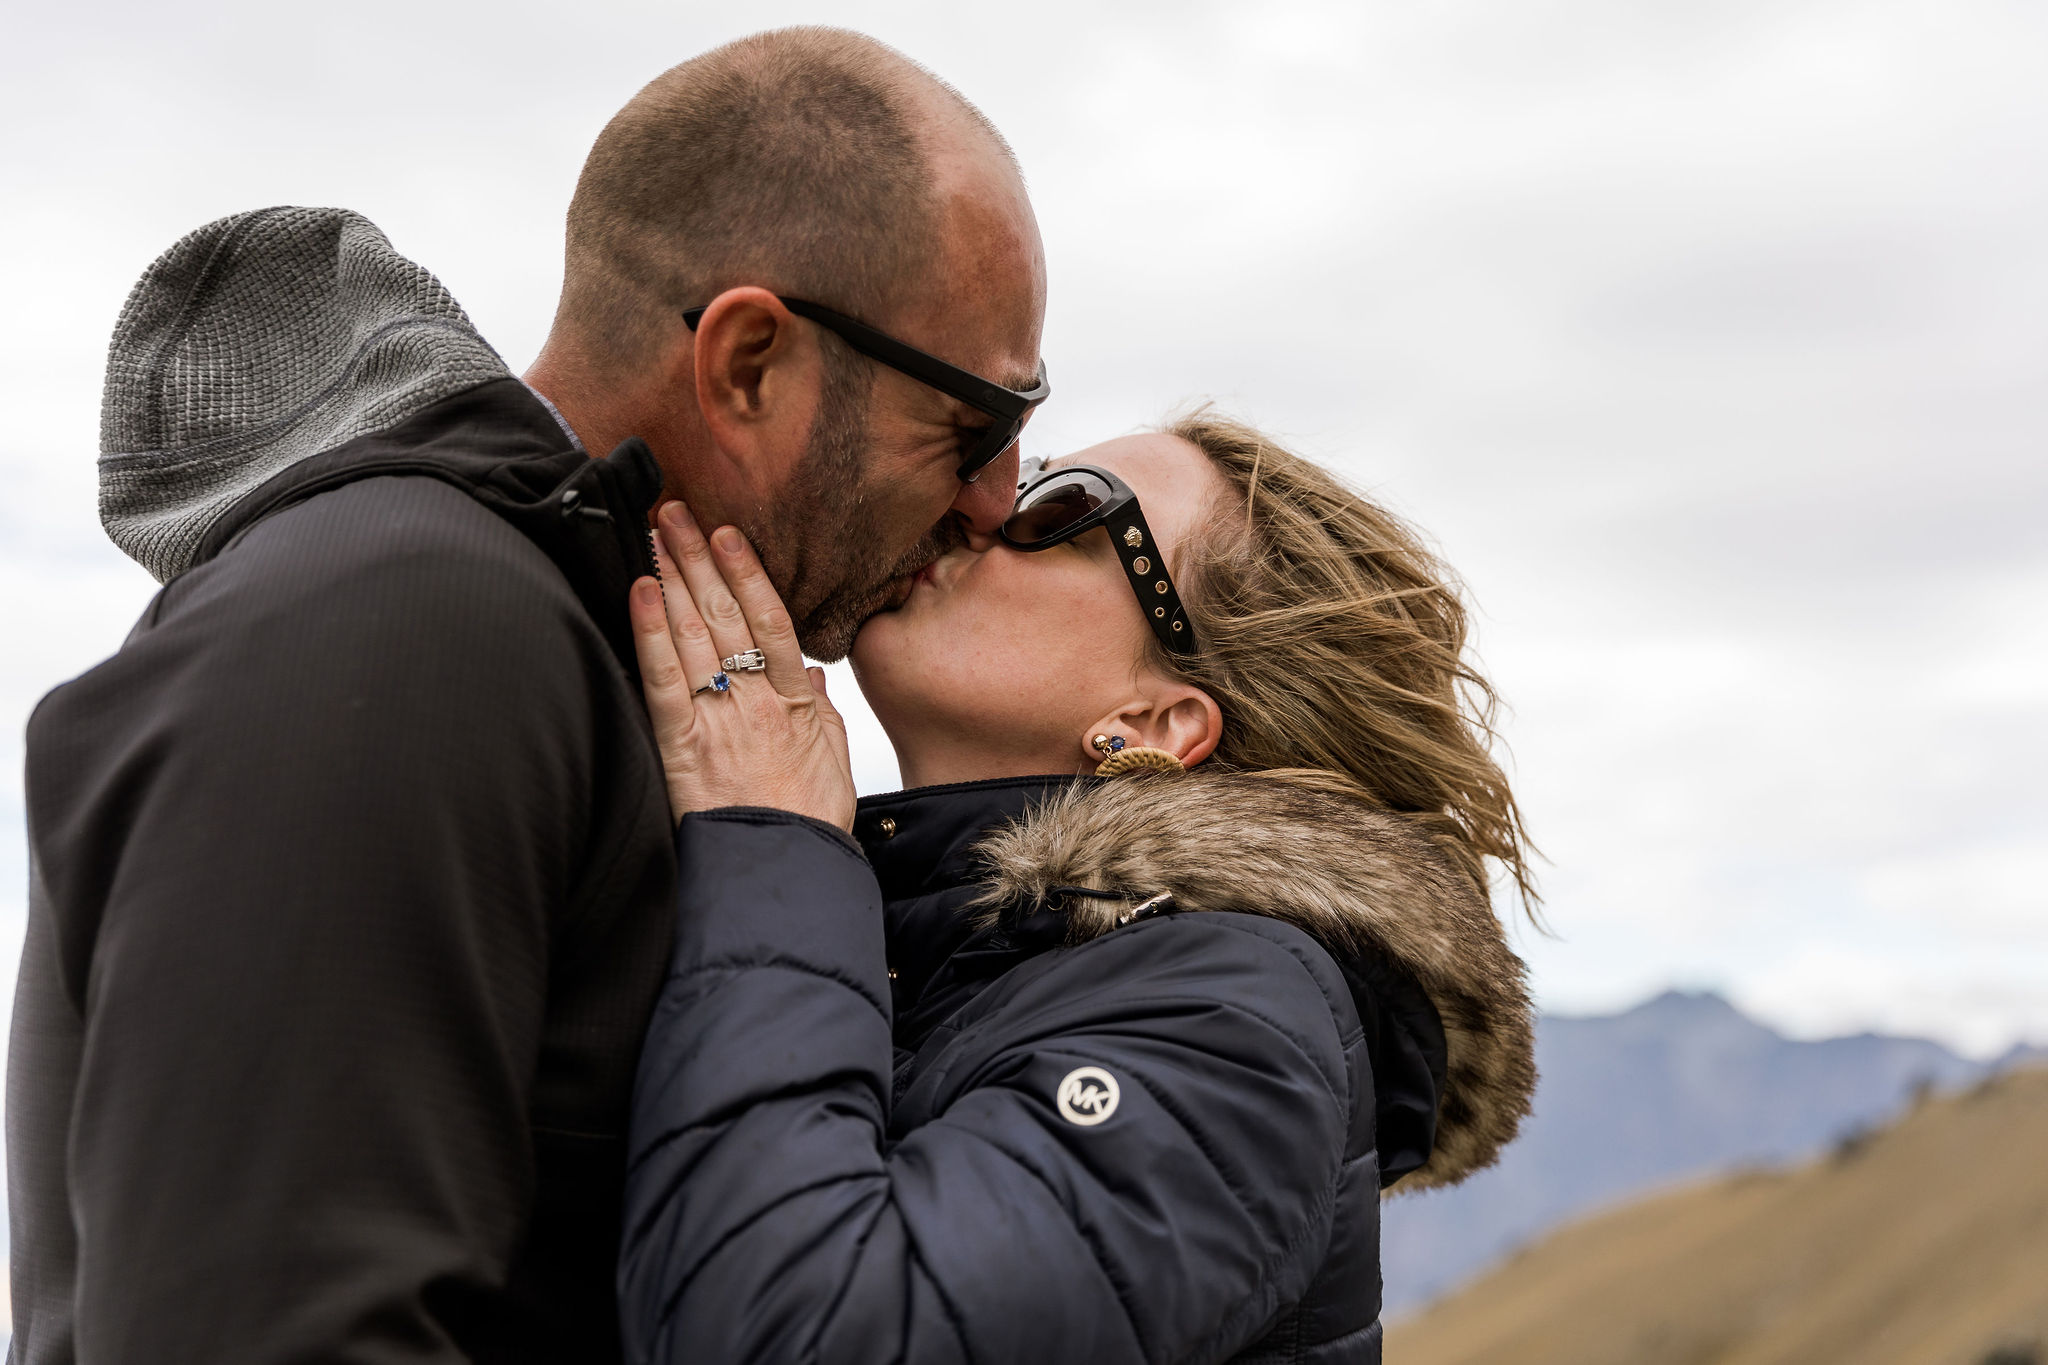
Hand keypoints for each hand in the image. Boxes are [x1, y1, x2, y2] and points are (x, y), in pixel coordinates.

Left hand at [629, 502, 856, 831]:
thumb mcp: (833, 760)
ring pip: (694, 634)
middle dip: (699, 558)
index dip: (747, 572)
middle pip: (724, 615)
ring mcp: (719, 719)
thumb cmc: (809, 822)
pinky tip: (642, 592)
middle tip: (676, 510)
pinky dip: (650, 631)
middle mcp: (756, 700)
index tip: (728, 532)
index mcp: (796, 700)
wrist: (784, 871)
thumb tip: (811, 672)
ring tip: (655, 532)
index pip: (770, 619)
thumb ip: (822, 710)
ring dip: (673, 576)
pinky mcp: (682, 746)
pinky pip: (664, 678)